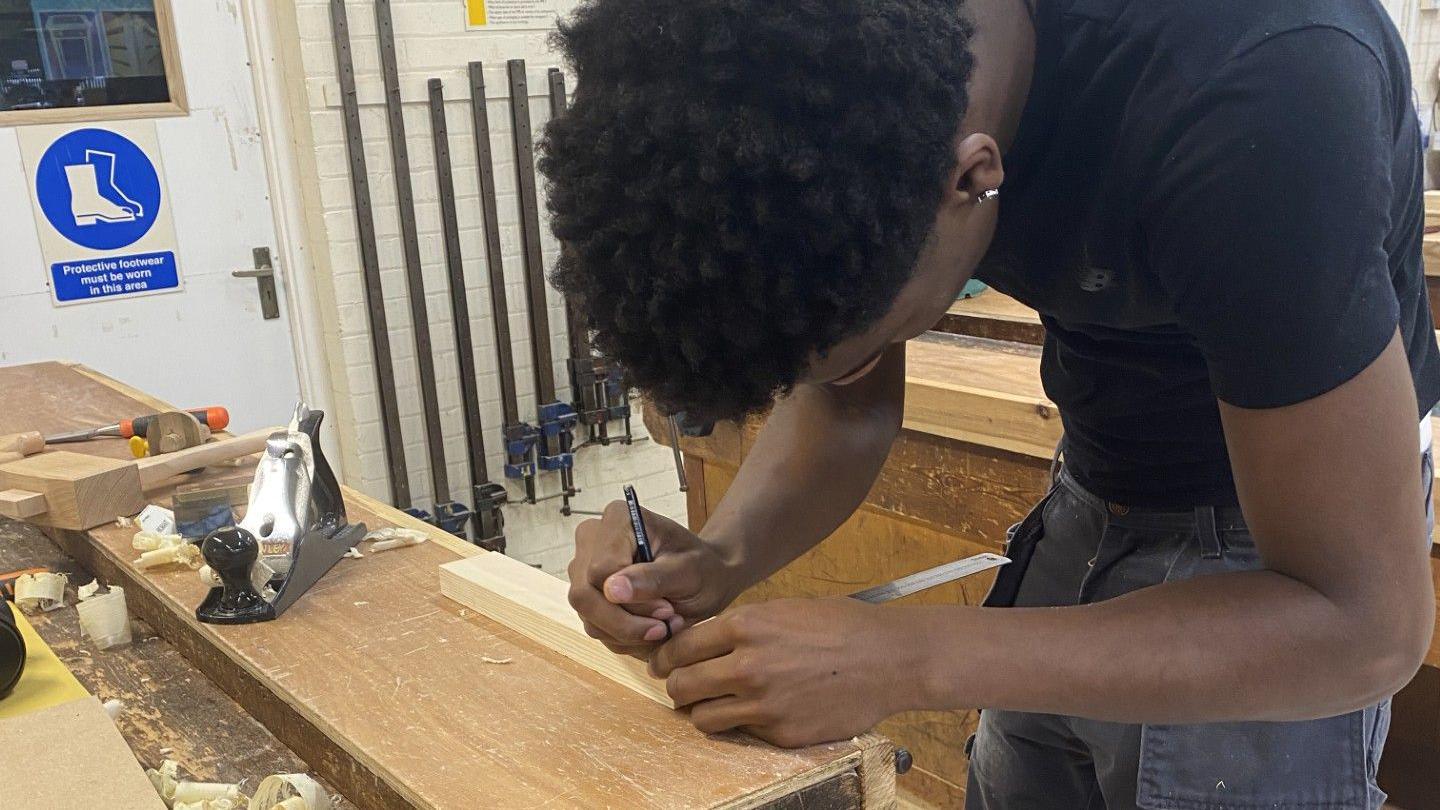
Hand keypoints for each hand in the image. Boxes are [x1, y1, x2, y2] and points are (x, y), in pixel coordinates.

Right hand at [568, 501, 741, 657]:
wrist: (706, 578)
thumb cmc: (702, 567)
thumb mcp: (689, 571)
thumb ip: (653, 578)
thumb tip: (612, 590)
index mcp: (619, 519)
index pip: (600, 570)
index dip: (631, 600)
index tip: (667, 610)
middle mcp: (593, 539)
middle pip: (585, 595)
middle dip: (626, 622)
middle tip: (665, 627)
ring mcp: (585, 569)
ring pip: (588, 616)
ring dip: (629, 632)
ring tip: (665, 624)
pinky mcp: (589, 595)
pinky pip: (595, 627)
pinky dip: (625, 637)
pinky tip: (651, 626)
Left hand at [651, 598, 921, 747]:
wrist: (889, 658)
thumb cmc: (841, 625)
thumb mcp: (783, 609)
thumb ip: (742, 627)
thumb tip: (706, 643)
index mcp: (745, 627)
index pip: (681, 647)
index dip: (666, 658)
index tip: (663, 664)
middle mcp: (747, 666)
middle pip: (682, 686)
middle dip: (677, 687)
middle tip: (683, 687)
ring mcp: (764, 704)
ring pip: (703, 717)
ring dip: (703, 711)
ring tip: (714, 704)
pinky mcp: (781, 734)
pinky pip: (743, 733)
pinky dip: (743, 724)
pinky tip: (758, 711)